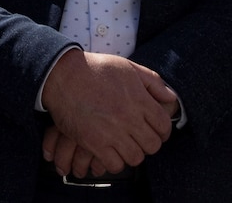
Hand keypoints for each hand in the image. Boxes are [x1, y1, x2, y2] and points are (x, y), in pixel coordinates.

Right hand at [41, 51, 175, 174]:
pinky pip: (115, 164)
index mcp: (139, 100)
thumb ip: (152, 81)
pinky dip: (114, 162)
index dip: (162, 131)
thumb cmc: (93, 68)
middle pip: (152, 144)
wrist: (61, 75)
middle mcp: (128, 118)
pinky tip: (108, 153)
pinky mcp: (94, 142)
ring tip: (123, 146)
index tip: (154, 131)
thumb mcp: (126, 67)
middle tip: (138, 139)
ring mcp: (112, 132)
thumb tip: (170, 98)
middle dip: (148, 143)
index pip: (164, 126)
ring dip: (131, 153)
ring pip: (135, 157)